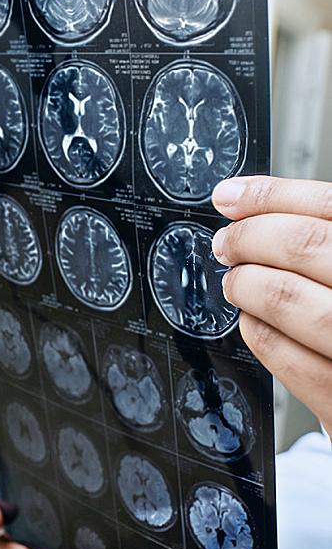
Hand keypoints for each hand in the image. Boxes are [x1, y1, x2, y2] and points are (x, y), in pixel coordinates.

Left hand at [212, 176, 331, 431]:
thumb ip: (325, 239)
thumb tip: (250, 204)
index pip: (328, 205)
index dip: (269, 196)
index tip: (230, 197)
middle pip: (303, 243)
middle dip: (248, 238)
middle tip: (226, 243)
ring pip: (285, 296)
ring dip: (245, 283)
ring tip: (237, 282)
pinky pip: (282, 353)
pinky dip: (256, 329)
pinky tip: (255, 320)